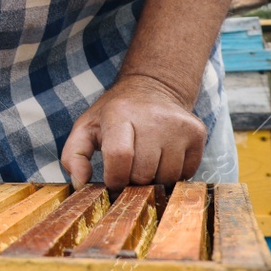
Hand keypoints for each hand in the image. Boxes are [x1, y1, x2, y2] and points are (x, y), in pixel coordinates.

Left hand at [60, 74, 206, 189]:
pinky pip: (186, 174)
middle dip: (133, 180)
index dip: (114, 178)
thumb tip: (80, 182)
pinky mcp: (197, 133)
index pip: (119, 157)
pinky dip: (173, 175)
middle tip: (129, 168)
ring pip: (167, 178)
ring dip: (154, 179)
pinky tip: (164, 158)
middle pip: (143, 173)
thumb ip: (74, 155)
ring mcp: (178, 125)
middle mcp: (153, 117)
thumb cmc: (115, 114)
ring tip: (147, 161)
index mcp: (120, 113)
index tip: (112, 179)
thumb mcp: (87, 127)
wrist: (153, 88)